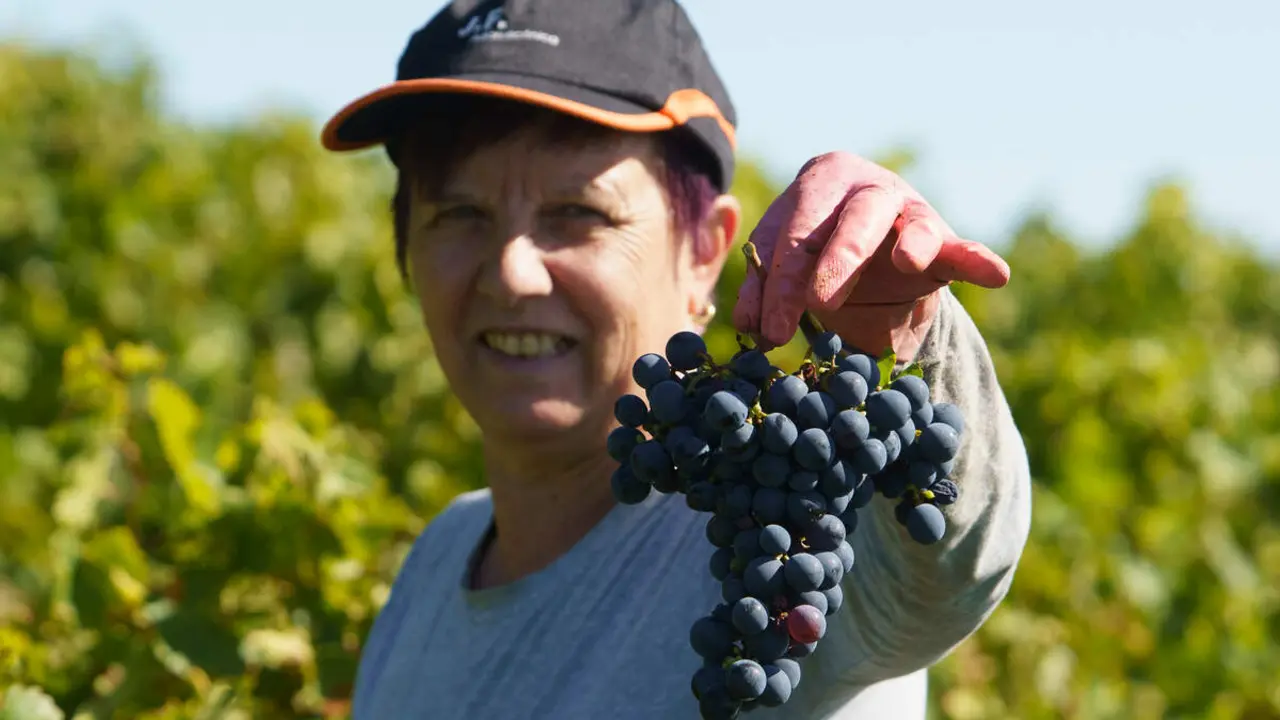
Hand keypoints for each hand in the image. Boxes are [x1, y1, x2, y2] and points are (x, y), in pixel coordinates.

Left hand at [732, 152, 1010, 360]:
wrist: (869, 273)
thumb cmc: (816, 262)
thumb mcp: (785, 274)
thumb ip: (765, 293)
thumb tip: (751, 324)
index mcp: (818, 184)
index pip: (795, 232)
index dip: (780, 283)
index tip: (770, 329)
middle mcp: (866, 186)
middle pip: (852, 219)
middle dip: (834, 261)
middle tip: (819, 301)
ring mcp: (911, 210)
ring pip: (911, 222)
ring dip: (911, 244)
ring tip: (908, 262)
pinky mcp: (945, 241)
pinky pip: (963, 250)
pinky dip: (978, 261)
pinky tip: (996, 275)